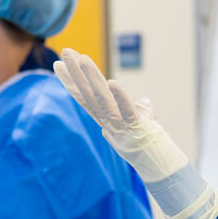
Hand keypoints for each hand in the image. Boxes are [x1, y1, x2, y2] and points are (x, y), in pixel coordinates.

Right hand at [54, 48, 217, 218]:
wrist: (159, 166)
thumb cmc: (150, 144)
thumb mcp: (144, 122)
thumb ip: (141, 110)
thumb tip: (145, 101)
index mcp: (106, 119)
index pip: (84, 97)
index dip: (71, 81)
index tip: (58, 65)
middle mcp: (108, 122)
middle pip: (87, 94)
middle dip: (75, 73)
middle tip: (65, 52)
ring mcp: (120, 125)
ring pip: (101, 99)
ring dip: (91, 78)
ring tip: (81, 59)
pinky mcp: (135, 127)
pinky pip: (125, 110)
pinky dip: (119, 97)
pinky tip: (112, 82)